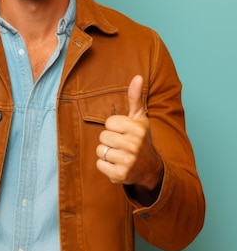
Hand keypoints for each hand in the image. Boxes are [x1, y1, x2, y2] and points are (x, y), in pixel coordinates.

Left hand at [96, 75, 163, 197]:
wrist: (149, 168)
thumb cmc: (140, 138)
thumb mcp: (139, 118)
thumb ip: (135, 97)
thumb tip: (137, 76)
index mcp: (138, 128)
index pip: (109, 122)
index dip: (114, 127)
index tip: (124, 132)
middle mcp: (134, 144)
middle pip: (103, 136)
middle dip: (109, 140)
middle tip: (121, 144)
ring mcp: (128, 160)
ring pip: (100, 150)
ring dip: (106, 153)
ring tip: (119, 154)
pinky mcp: (121, 174)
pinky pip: (99, 164)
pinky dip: (105, 165)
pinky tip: (117, 164)